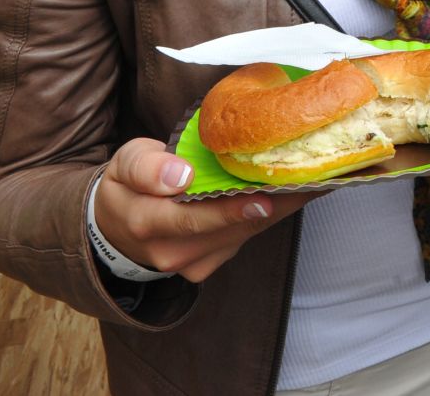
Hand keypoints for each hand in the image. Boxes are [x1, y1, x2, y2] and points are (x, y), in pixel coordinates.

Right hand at [92, 138, 313, 282]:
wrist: (116, 224)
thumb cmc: (128, 184)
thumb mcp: (126, 163)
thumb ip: (148, 167)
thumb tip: (181, 176)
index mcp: (146, 221)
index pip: (193, 217)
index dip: (231, 210)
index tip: (265, 197)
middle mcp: (170, 251)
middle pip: (230, 228)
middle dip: (273, 203)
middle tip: (312, 178)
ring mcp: (190, 264)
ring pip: (243, 235)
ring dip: (279, 208)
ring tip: (313, 180)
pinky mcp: (206, 267)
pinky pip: (242, 240)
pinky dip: (266, 217)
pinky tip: (289, 194)